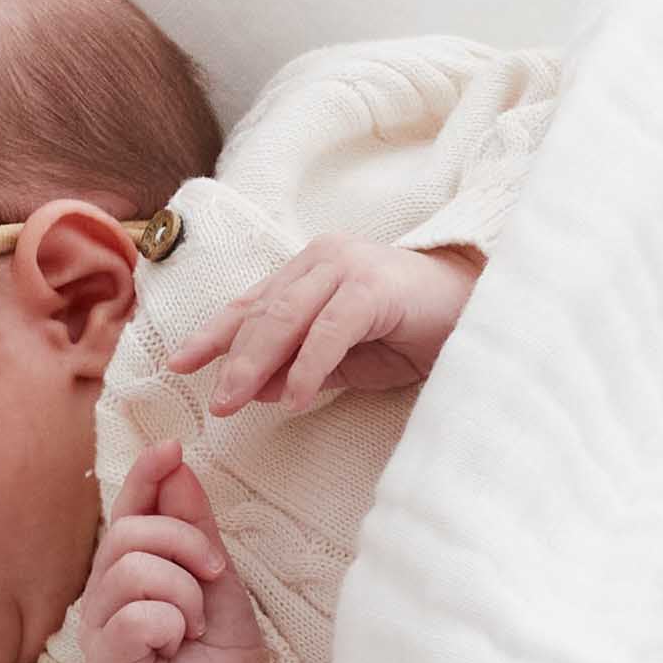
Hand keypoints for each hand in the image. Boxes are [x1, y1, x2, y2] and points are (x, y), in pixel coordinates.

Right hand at [82, 437, 280, 662]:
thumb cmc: (218, 645)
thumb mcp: (215, 571)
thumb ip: (192, 521)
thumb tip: (175, 463)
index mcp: (125, 566)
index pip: (126, 508)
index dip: (145, 475)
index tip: (172, 447)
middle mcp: (101, 592)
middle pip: (129, 534)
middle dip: (185, 547)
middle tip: (212, 578)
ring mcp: (97, 627)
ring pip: (134, 572)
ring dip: (183, 595)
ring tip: (192, 623)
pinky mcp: (105, 662)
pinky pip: (136, 617)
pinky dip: (171, 625)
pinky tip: (176, 644)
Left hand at [164, 237, 480, 414]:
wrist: (484, 312)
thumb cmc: (412, 334)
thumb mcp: (344, 358)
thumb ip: (296, 368)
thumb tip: (245, 389)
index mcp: (308, 270)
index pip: (250, 305)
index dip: (212, 335)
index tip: (178, 365)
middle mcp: (322, 259)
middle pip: (261, 313)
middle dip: (228, 359)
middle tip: (211, 402)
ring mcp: (347, 268)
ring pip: (285, 318)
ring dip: (254, 365)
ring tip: (233, 403)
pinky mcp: (374, 287)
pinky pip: (328, 331)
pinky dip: (308, 367)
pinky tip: (293, 399)